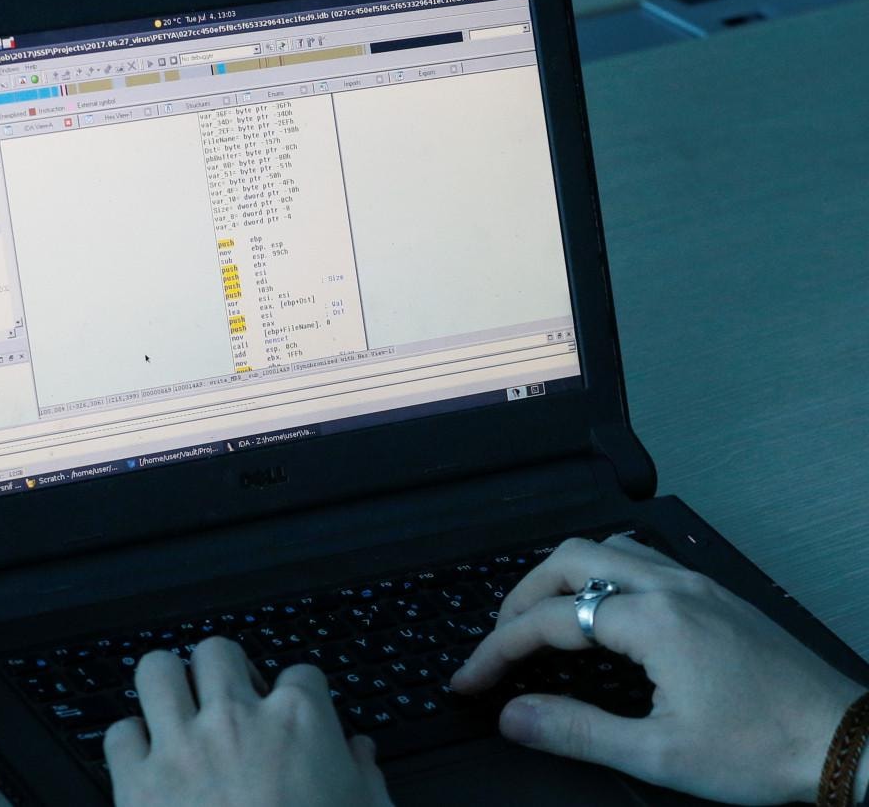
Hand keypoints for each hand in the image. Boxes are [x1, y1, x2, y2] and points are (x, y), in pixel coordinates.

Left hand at [105, 635, 394, 806]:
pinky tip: (147, 763)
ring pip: (156, 669)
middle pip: (218, 651)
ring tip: (177, 711)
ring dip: (167, 687)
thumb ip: (365, 779)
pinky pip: (118, 734)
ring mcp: (181, 748)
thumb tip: (360, 753)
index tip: (293, 715)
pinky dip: (130, 744)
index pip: (301, 673)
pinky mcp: (136, 786)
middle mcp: (236, 720)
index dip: (298, 695)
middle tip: (229, 702)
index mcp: (299, 722)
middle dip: (224, 673)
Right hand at [451, 534, 866, 804]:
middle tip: (499, 641)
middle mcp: (669, 587)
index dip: (496, 651)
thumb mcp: (659, 753)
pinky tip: (602, 610)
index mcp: (652, 621)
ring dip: (560, 577)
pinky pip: (639, 558)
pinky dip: (600, 574)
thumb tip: (514, 716)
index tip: (471, 680)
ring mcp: (694, 584)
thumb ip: (576, 730)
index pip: (548, 621)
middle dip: (519, 597)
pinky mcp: (713, 594)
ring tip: (541, 620)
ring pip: (605, 549)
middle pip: (567, 561)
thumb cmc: (762, 750)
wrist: (845, 741)